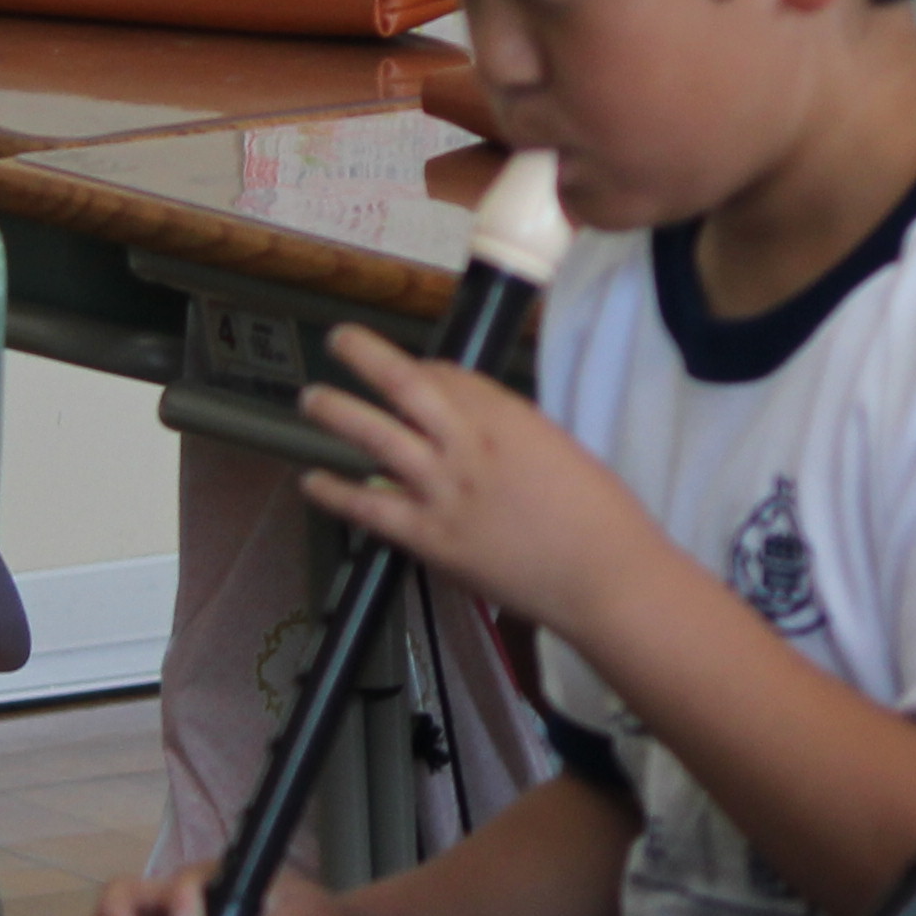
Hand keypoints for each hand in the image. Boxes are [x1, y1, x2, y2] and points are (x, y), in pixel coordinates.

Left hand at [295, 324, 654, 630]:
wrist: (605, 575)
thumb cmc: (600, 514)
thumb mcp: (560, 450)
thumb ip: (515, 434)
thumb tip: (478, 432)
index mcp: (508, 417)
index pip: (450, 376)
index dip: (424, 367)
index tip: (412, 369)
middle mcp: (469, 444)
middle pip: (406, 385)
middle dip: (368, 357)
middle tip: (339, 340)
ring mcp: (445, 491)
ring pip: (378, 437)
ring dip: (339, 412)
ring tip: (310, 398)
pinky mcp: (431, 539)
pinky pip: (371, 509)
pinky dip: (336, 493)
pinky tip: (311, 481)